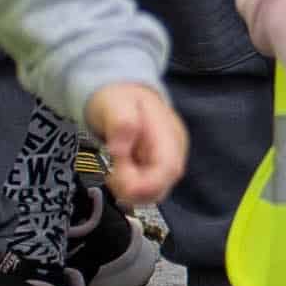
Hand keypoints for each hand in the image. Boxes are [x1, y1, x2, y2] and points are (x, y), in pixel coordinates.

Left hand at [84, 78, 188, 209]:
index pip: (168, 169)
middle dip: (133, 189)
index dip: (145, 184)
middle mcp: (175, 151)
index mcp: (169, 133)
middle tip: (110, 174)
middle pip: (163, 185)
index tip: (117, 180)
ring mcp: (169, 160)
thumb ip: (121, 124)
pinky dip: (131, 187)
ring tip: (113, 170)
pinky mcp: (159, 168)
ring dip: (130, 190)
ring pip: (155, 191)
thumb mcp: (115, 104)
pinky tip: (119, 173)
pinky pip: (149, 188)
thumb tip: (118, 151)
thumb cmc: (119, 98)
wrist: (122, 93)